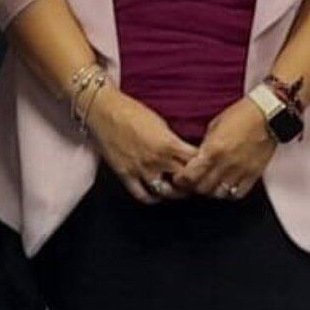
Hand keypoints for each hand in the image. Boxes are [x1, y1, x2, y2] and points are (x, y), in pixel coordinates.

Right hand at [86, 87, 194, 203]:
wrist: (105, 111)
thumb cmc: (132, 112)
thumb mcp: (161, 123)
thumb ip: (173, 141)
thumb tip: (184, 152)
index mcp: (169, 144)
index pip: (195, 162)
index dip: (203, 166)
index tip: (205, 167)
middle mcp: (157, 160)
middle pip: (184, 180)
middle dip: (193, 182)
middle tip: (195, 182)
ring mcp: (141, 170)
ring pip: (165, 192)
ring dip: (175, 193)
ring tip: (179, 191)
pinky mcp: (126, 175)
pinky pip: (142, 195)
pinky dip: (152, 198)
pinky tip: (157, 196)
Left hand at [178, 96, 276, 201]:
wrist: (267, 114)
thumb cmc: (241, 115)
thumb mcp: (214, 126)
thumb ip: (205, 145)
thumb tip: (198, 158)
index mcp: (212, 150)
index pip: (190, 176)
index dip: (182, 180)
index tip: (180, 179)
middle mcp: (225, 164)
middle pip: (203, 188)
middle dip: (195, 186)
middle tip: (195, 182)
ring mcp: (240, 171)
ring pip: (219, 194)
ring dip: (212, 191)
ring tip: (211, 184)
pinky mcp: (254, 174)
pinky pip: (238, 193)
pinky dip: (230, 193)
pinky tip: (228, 186)